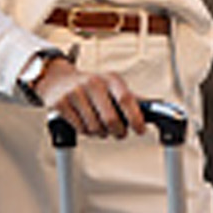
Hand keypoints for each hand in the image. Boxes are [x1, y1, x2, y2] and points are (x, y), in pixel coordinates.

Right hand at [32, 56, 147, 139]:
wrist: (58, 79)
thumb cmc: (91, 85)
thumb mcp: (112, 85)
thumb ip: (131, 98)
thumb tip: (154, 108)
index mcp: (110, 79)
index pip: (126, 100)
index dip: (135, 118)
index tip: (141, 130)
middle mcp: (93, 83)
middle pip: (111, 119)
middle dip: (119, 132)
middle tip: (120, 134)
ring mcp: (75, 93)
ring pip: (95, 127)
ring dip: (102, 134)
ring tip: (102, 128)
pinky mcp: (61, 104)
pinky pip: (80, 129)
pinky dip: (87, 133)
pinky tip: (88, 125)